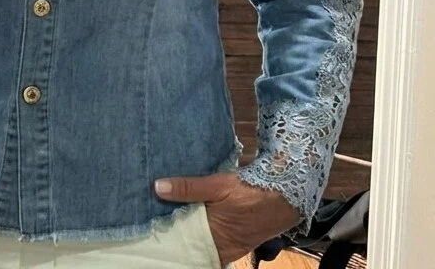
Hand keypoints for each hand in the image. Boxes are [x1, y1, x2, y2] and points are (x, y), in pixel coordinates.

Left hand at [154, 172, 299, 264]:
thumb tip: (158, 187)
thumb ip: (188, 188)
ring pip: (202, 243)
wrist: (284, 196)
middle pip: (191, 246)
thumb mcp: (217, 185)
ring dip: (189, 232)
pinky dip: (202, 232)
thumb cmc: (249, 191)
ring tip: (168, 218)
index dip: (167, 238)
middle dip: (176, 235)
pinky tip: (191, 219)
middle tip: (154, 224)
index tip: (150, 230)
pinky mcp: (235, 242)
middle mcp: (220, 248)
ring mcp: (228, 247)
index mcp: (213, 238)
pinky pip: (213, 241)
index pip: (183, 246)